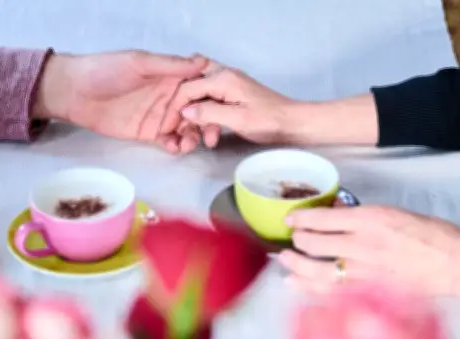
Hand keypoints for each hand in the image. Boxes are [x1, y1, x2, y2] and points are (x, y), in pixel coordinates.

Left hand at [33, 51, 210, 153]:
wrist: (74, 92)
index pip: (201, 85)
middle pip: (199, 111)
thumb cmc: (105, 70)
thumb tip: (203, 61)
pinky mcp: (148, 133)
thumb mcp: (139, 63)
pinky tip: (174, 148)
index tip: (225, 106)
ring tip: (189, 144)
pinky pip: (168, 142)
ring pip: (187, 128)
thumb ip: (170, 66)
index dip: (215, 95)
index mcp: (171, 76)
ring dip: (193, 137)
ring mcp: (160, 116)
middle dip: (208, 123)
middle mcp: (170, 96)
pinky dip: (175, 146)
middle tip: (210, 135)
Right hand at [161, 62, 300, 145]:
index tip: (165, 129)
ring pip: (200, 99)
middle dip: (181, 112)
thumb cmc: (269, 121)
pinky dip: (208, 121)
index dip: (173, 109)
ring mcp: (228, 85)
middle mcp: (223, 76)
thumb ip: (209, 113)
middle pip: (190, 89)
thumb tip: (185, 112)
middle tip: (175, 133)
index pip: (187, 88)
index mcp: (223, 78)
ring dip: (196, 120)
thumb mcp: (237, 119)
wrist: (294, 123)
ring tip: (197, 141)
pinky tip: (211, 138)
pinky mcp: (233, 96)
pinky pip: (211, 105)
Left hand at [276, 205, 459, 294]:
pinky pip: (330, 291)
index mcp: (370, 219)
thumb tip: (336, 216)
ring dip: (296, 265)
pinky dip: (308, 287)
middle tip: (290, 239)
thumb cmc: (432, 235)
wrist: (456, 264)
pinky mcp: (368, 292)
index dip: (302, 219)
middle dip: (297, 241)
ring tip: (284, 260)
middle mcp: (362, 244)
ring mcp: (363, 271)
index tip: (291, 219)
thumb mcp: (395, 214)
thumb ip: (362, 217)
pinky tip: (294, 284)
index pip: (324, 218)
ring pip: (317, 270)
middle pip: (315, 243)